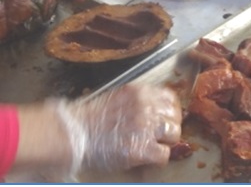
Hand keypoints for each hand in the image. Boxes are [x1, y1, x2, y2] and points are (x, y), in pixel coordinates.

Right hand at [53, 83, 180, 177]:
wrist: (75, 134)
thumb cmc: (91, 118)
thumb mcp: (118, 98)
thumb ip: (140, 101)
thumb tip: (157, 109)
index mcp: (141, 92)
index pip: (170, 98)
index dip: (170, 111)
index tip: (166, 118)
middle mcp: (147, 106)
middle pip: (175, 117)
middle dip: (169, 127)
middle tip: (160, 135)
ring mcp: (146, 127)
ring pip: (174, 134)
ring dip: (166, 142)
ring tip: (153, 146)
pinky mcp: (142, 149)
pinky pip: (164, 154)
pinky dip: (158, 158)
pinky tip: (147, 157)